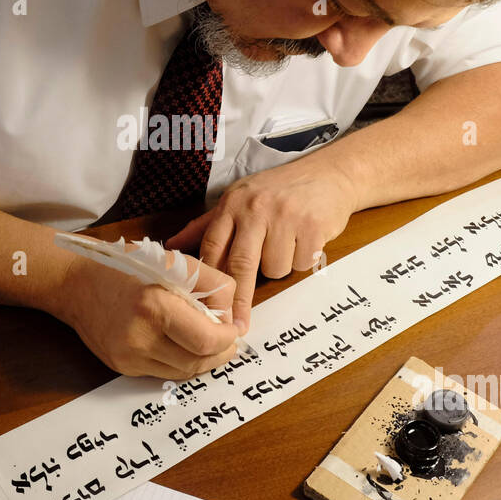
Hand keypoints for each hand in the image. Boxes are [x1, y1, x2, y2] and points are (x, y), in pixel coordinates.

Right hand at [56, 249, 241, 379]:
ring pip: (183, 372)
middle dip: (221, 352)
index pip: (206, 340)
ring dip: (203, 360)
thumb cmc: (124, 266)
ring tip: (209, 341)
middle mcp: (139, 338)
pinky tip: (181, 344)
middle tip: (228, 339)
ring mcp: (128, 358)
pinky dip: (180, 360)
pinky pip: (163, 372)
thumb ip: (210, 284)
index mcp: (154, 307)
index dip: (227, 338)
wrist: (74, 283)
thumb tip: (232, 315)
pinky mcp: (122, 367)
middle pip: (198, 362)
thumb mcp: (172, 260)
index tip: (233, 329)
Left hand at [165, 154, 357, 333]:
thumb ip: (206, 226)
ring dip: (279, 266)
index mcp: (233, 203)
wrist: (329, 173)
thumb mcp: (239, 199)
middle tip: (236, 325)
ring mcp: (285, 217)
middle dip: (238, 299)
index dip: (208, 281)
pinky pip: (300, 264)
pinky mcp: (312, 227)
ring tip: (286, 243)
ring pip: (274, 268)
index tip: (207, 308)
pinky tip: (305, 240)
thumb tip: (171, 247)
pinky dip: (302, 260)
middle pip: (241, 265)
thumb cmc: (279, 190)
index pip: (213, 247)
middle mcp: (256, 208)